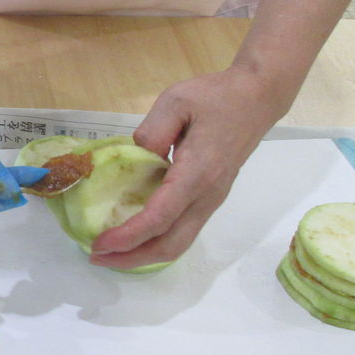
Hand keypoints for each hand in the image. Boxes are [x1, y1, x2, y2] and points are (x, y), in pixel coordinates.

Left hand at [90, 65, 285, 268]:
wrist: (258, 97)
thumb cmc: (216, 96)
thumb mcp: (175, 101)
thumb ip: (150, 131)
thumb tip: (135, 158)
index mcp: (197, 172)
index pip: (160, 217)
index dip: (128, 236)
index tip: (98, 243)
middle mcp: (207, 195)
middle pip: (170, 244)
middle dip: (132, 257)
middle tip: (96, 257)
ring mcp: (212, 200)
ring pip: (179, 242)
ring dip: (144, 254)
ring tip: (111, 253)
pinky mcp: (210, 198)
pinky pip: (182, 230)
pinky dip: (156, 240)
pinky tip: (134, 236)